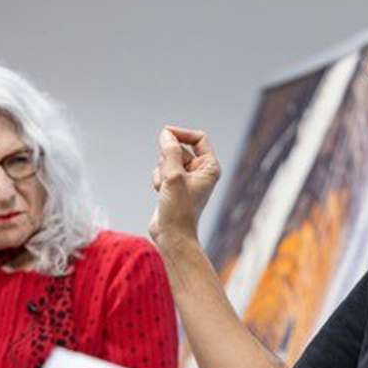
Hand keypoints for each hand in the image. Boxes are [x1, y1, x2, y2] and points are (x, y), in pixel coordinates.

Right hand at [149, 127, 221, 244]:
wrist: (172, 235)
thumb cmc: (179, 209)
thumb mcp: (174, 176)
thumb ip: (170, 152)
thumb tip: (166, 133)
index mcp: (210, 167)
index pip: (198, 138)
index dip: (182, 133)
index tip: (165, 132)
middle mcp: (200, 171)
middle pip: (179, 148)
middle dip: (168, 160)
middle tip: (170, 178)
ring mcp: (186, 178)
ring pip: (166, 160)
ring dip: (161, 172)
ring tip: (166, 189)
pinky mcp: (174, 184)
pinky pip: (160, 171)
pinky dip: (158, 180)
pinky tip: (161, 194)